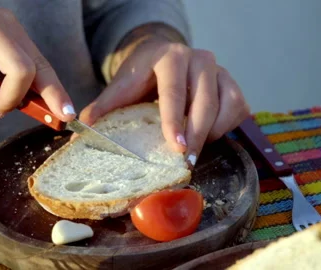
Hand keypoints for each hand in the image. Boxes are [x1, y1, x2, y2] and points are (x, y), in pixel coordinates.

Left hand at [79, 38, 249, 165]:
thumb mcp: (123, 85)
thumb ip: (106, 105)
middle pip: (204, 100)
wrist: (165, 58)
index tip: (174, 144)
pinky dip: (226, 127)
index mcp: (168, 57)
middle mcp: (198, 59)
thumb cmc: (143, 75)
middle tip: (186, 160)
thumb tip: (82, 127)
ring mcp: (219, 70)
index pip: (172, 89)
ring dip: (212, 132)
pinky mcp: (232, 83)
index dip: (173, 117)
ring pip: (226, 105)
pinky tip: (207, 137)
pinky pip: (238, 108)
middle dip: (196, 133)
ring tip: (193, 151)